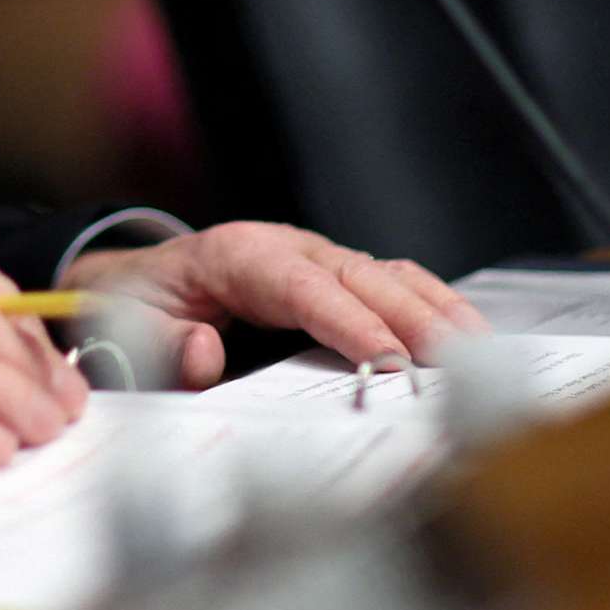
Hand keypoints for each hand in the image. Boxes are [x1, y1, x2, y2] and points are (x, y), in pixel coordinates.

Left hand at [58, 222, 489, 387]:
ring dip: (435, 308)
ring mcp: (315, 257)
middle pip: (359, 274)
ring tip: (480, 350)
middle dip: (412, 317)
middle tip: (458, 362)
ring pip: (386, 273)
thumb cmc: (137, 307)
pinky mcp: (332, 276)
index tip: (387, 361)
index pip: (302, 287)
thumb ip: (161, 347)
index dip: (349, 322)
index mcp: (235, 255)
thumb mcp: (130, 330)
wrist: (134, 282)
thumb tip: (204, 354)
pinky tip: (463, 335)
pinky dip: (430, 305)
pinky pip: (388, 283)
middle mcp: (285, 247)